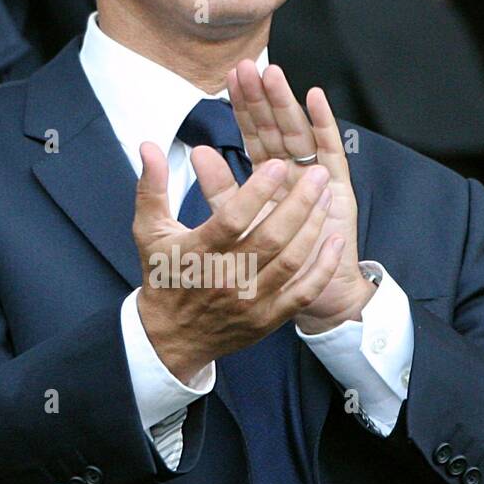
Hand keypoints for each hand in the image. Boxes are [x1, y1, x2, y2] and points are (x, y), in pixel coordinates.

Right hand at [132, 143, 343, 382]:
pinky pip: (302, 292)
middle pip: (270, 237)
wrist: (172, 337)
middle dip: (299, 202)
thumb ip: (152, 187)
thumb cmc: (164, 275)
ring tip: (326, 196)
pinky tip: (335, 242)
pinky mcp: (267, 318)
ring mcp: (249, 301)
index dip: (256, 192)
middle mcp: (225, 278)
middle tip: (317, 174)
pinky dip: (322, 268)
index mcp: (197, 254)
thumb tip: (148, 146)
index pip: (231, 219)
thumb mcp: (150, 231)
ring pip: (290, 261)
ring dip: (312, 227)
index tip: (278, 165)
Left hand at [227, 60, 375, 333]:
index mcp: (267, 180)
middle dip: (261, 97)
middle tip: (247, 66)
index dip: (243, 107)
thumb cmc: (269, 265)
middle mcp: (292, 173)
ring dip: (286, 102)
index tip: (229, 77)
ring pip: (298, 132)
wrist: (311, 298)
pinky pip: (329, 150)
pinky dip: (322, 123)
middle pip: (275, 127)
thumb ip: (219, 188)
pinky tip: (314, 97)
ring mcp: (316, 177)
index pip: (253, 134)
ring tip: (272, 74)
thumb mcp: (235, 224)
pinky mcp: (337, 187)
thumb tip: (195, 151)